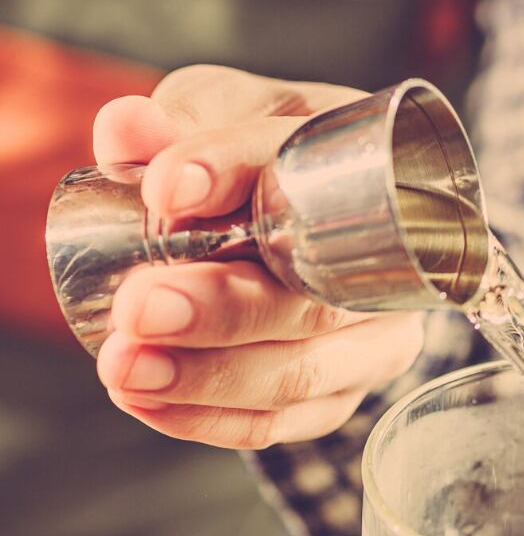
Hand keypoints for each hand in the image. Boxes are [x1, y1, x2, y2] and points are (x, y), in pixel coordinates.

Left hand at [92, 65, 424, 448]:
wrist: (292, 221)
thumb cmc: (253, 160)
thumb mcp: (216, 115)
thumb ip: (174, 124)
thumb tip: (126, 129)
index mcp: (358, 160)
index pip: (305, 164)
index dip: (233, 172)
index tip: (165, 189)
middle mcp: (386, 256)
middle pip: (317, 297)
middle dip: (224, 309)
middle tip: (140, 306)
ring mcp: (375, 332)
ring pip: (302, 371)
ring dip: (208, 377)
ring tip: (127, 366)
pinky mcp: (346, 387)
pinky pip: (286, 419)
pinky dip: (213, 418)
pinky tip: (149, 400)